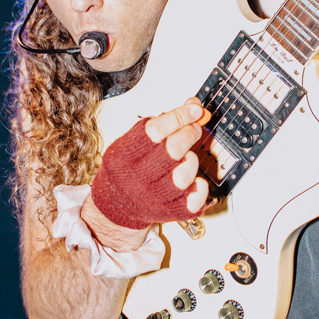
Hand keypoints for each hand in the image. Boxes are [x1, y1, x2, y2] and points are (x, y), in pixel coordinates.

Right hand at [90, 98, 209, 230]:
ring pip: (186, 173)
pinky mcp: (171, 212)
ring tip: (186, 157)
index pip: (155, 130)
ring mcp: (154, 198)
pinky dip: (200, 185)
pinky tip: (193, 179)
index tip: (194, 109)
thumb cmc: (127, 168)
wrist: (118, 205)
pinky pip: (196, 197)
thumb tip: (193, 106)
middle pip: (173, 149)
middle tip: (193, 128)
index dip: (179, 116)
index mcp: (124, 157)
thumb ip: (162, 122)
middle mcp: (137, 179)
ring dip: (192, 159)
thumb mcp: (133, 140)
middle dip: (190, 132)